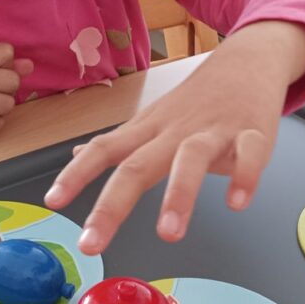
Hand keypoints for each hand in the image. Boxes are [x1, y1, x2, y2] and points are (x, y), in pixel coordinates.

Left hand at [44, 21, 304, 254]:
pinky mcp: (253, 132)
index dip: (75, 175)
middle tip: (92, 243)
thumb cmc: (198, 99)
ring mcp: (213, 130)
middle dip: (111, 206)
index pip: (104, 149)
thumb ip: (119, 144)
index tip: (52, 202)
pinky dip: (244, 176)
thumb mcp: (152, 119)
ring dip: (179, 196)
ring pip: (190, 159)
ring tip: (169, 233)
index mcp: (148, 130)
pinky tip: (237, 202)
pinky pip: (249, 154)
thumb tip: (76, 157)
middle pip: (137, 165)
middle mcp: (174, 131)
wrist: (248, 60)